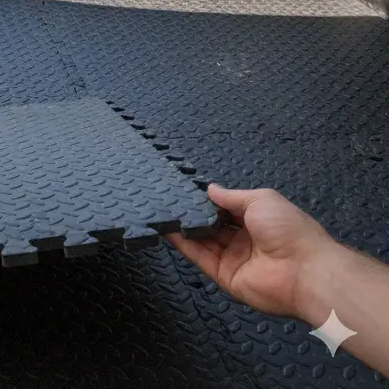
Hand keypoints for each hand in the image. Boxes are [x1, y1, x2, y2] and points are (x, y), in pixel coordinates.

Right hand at [167, 184, 337, 317]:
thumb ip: (231, 197)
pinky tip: (168, 230)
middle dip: (193, 213)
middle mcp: (243, 240)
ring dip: (184, 228)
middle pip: (212, 226)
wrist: (305, 270)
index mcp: (256, 220)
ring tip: (161, 211)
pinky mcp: (225, 277)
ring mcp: (233, 259)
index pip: (226, 209)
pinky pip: (201, 259)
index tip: (184, 188)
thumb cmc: (286, 228)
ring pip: (203, 242)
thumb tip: (208, 189)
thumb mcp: (260, 199)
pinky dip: (184, 245)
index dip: (207, 200)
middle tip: (167, 199)